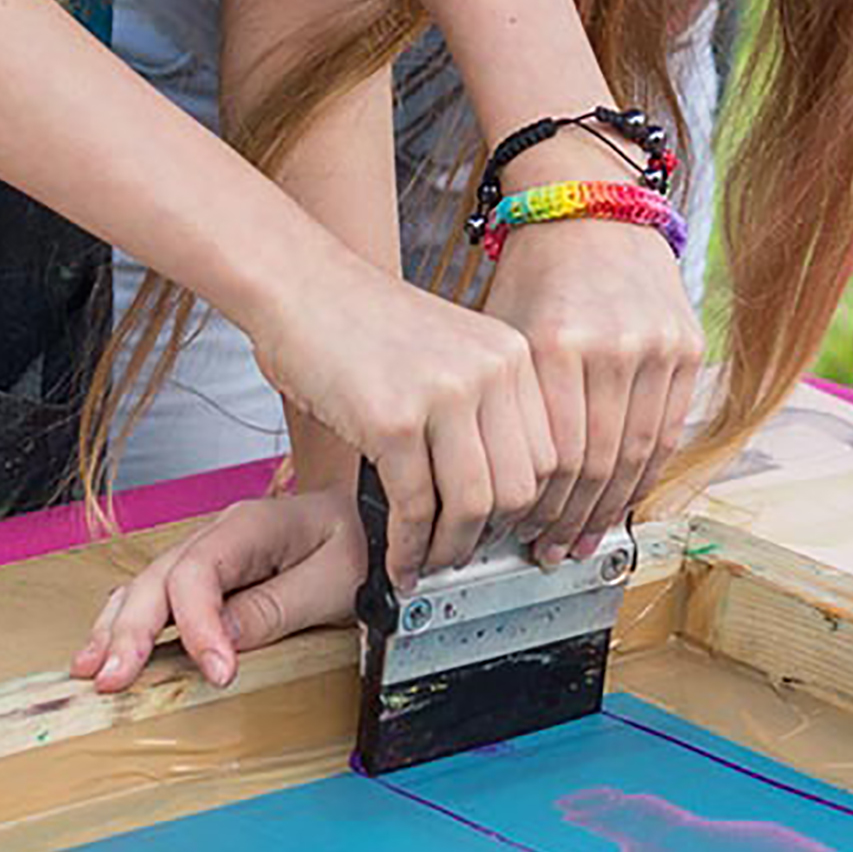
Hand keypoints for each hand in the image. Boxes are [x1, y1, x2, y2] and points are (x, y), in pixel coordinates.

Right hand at [74, 486, 361, 693]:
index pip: (201, 571)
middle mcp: (218, 535)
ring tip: (93, 672)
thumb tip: (223, 641)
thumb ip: (277, 608)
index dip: (198, 624)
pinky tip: (102, 653)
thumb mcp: (333, 580)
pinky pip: (154, 598)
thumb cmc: (356, 546)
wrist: (367, 521)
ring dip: (116, 630)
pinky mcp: (203, 579)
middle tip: (115, 680)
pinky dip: (124, 625)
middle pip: (159, 579)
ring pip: (145, 587)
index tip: (216, 672)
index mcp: (252, 525)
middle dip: (132, 630)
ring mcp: (205, 555)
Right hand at [241, 252, 553, 586]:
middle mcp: (491, 370)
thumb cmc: (362, 325)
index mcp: (513, 354)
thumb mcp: (449, 355)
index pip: (551, 455)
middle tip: (463, 556)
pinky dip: (406, 548)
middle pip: (521, 487)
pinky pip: (415, 506)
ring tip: (428, 564)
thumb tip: (497, 498)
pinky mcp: (392, 419)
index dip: (529, 508)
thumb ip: (481, 411)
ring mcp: (444, 393)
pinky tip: (395, 559)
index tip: (505, 534)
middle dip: (492, 537)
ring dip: (450, 550)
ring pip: (475, 505)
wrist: (301, 287)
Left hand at [484, 175, 706, 559]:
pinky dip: (645, 476)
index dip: (534, 509)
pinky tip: (619, 502)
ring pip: (638, 457)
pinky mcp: (688, 348)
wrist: (593, 210)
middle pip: (597, 466)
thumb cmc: (536, 276)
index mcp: (558, 344)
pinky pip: (669, 432)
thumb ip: (507, 411)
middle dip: (568, 519)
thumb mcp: (504, 335)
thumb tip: (491, 496)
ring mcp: (659, 347)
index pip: (552, 457)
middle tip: (547, 551)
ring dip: (607, 509)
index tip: (515, 536)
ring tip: (580, 539)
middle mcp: (615, 346)